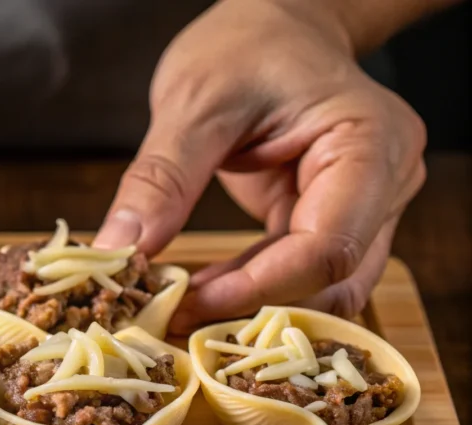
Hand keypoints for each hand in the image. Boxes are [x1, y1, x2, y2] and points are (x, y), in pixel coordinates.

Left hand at [94, 0, 425, 332]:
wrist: (274, 26)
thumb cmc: (246, 46)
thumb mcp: (194, 102)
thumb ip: (162, 178)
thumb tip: (121, 249)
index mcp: (370, 144)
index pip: (326, 244)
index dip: (259, 286)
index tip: (188, 302)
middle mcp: (385, 183)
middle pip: (333, 277)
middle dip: (253, 305)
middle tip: (174, 315)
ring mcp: (365, 205)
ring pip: (319, 287)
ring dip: (251, 305)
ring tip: (179, 307)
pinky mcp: (331, 218)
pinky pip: (296, 271)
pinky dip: (250, 287)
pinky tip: (199, 292)